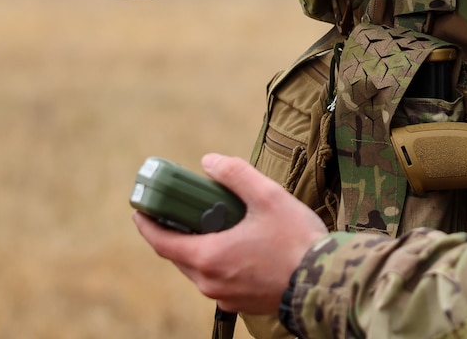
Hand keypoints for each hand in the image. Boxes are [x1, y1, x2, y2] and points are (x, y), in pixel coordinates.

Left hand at [133, 153, 327, 314]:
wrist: (325, 283)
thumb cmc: (296, 241)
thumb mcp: (267, 196)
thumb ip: (235, 174)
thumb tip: (209, 162)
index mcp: (208, 258)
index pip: (162, 243)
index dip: (147, 225)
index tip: (140, 210)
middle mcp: (210, 283)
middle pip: (179, 256)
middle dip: (175, 232)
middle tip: (180, 209)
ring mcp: (226, 297)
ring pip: (199, 270)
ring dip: (198, 247)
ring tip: (212, 223)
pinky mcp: (242, 304)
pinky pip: (218, 280)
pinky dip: (217, 261)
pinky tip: (236, 244)